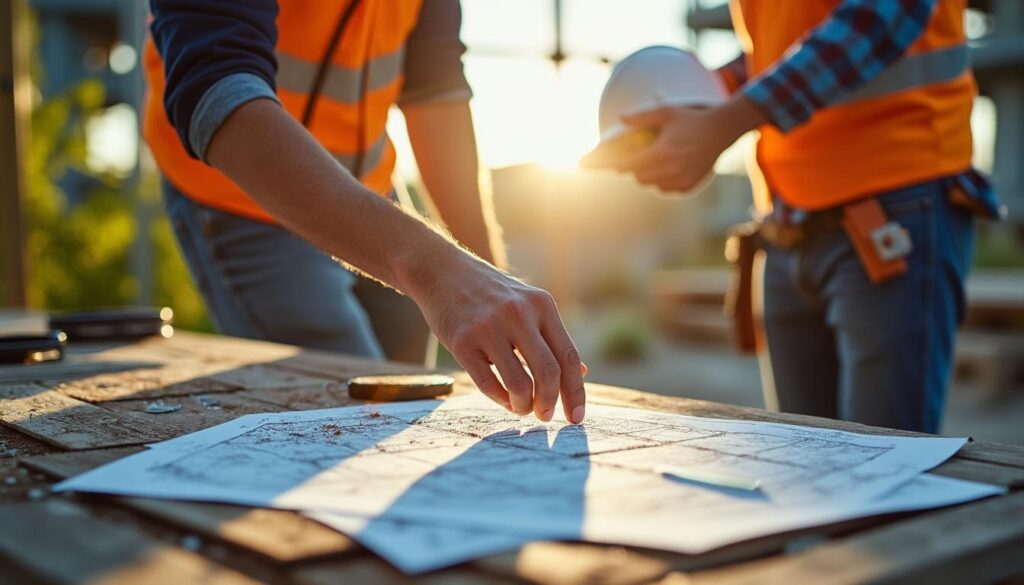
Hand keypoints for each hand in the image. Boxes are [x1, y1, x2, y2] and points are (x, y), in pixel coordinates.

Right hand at [406, 252, 586, 423]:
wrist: (442, 270)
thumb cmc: (490, 294)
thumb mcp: (528, 305)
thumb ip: (552, 338)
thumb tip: (581, 373)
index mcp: (542, 306)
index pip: (569, 357)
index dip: (575, 392)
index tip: (576, 417)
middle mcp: (519, 314)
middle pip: (549, 373)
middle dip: (550, 403)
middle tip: (545, 416)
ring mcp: (489, 327)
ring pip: (520, 383)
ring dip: (524, 406)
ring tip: (522, 408)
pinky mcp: (463, 341)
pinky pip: (489, 384)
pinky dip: (501, 400)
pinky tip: (504, 400)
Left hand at [612, 95, 766, 193]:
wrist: (722, 130)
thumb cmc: (692, 118)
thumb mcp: (666, 111)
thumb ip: (642, 117)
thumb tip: (621, 119)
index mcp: (661, 152)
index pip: (627, 164)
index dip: (609, 165)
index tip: (590, 166)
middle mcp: (670, 170)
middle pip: (637, 176)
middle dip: (631, 167)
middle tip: (632, 156)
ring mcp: (680, 180)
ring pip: (650, 184)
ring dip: (646, 174)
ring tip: (653, 159)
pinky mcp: (687, 186)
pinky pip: (664, 189)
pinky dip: (661, 181)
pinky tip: (667, 167)